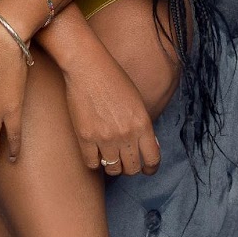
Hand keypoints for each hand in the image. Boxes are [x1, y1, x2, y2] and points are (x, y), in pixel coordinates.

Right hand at [60, 43, 160, 176]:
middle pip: (132, 168)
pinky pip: (92, 163)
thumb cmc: (113, 79)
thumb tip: (148, 148)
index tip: (147, 169)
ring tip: (110, 157)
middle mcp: (126, 134)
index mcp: (142, 123)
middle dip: (131, 167)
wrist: (88, 67)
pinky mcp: (85, 137)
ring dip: (112, 166)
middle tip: (126, 161)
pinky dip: (94, 161)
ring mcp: (105, 137)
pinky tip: (95, 153)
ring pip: (112, 170)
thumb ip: (143, 125)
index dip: (151, 168)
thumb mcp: (137, 101)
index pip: (152, 159)